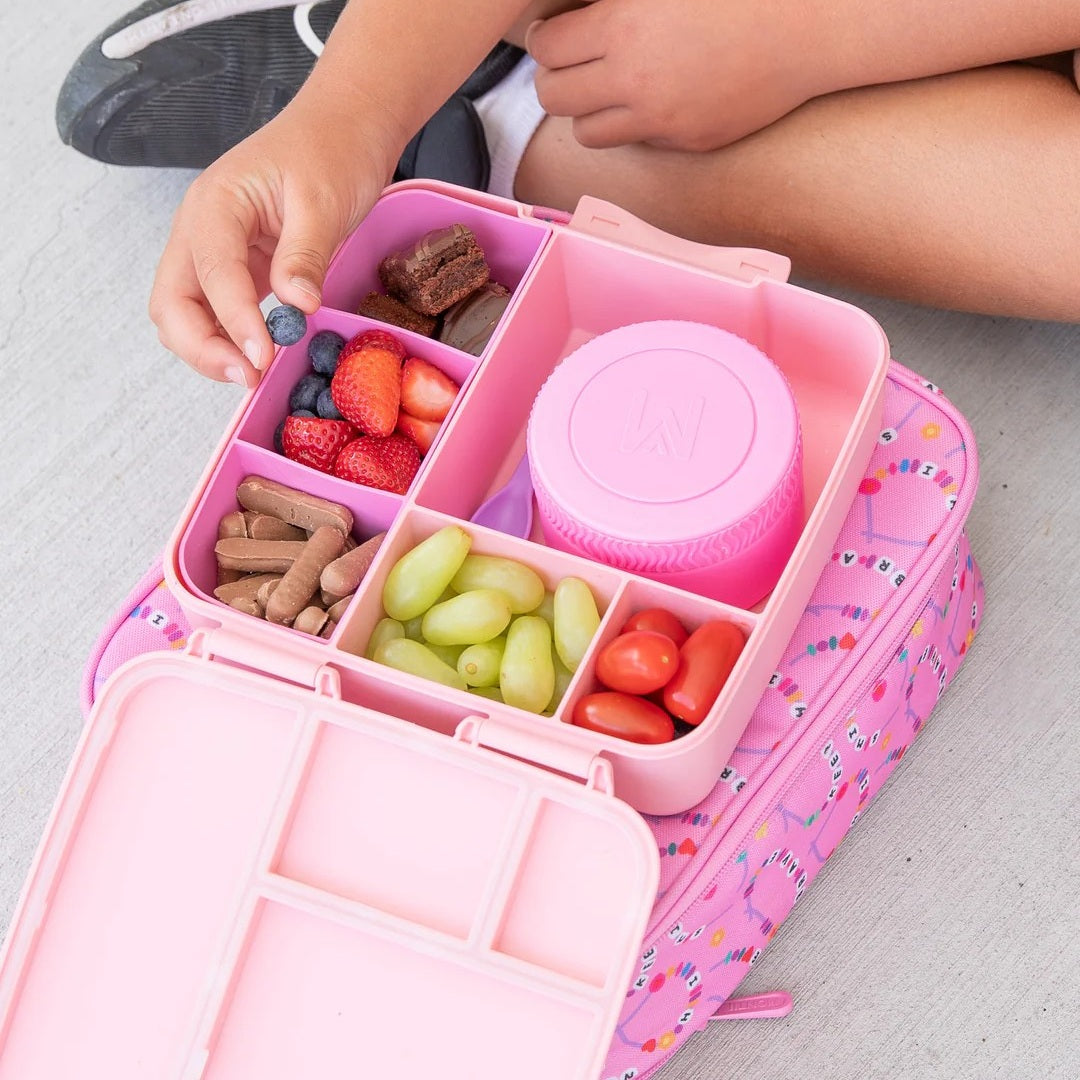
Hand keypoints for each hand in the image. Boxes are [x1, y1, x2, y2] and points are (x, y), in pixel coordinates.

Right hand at [149, 98, 395, 385]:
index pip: (211, 274)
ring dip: (210, 350)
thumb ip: (304, 254)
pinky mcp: (235, 268)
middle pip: (171, 303)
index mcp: (215, 205)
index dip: (234, 321)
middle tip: (249, 377)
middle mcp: (200, 230)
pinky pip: (214, 313)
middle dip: (202, 347)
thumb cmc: (331, 152)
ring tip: (255, 373)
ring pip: (185, 314)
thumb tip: (297, 306)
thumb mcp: (324, 202)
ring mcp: (212, 251)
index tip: (263, 357)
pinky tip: (260, 353)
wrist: (341, 129)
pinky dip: (228, 339)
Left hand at [527, 0, 817, 151]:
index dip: (544, 40)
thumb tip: (582, 7)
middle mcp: (634, 80)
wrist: (809, 26)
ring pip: (586, 132)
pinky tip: (650, 98)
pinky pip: (636, 142)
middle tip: (567, 64)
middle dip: (554, 78)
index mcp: (624, 26)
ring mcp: (660, 119)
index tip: (553, 33)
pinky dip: (632, 125)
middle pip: (554, 97)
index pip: (547, 49)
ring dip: (586, 110)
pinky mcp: (685, 141)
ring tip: (602, 88)